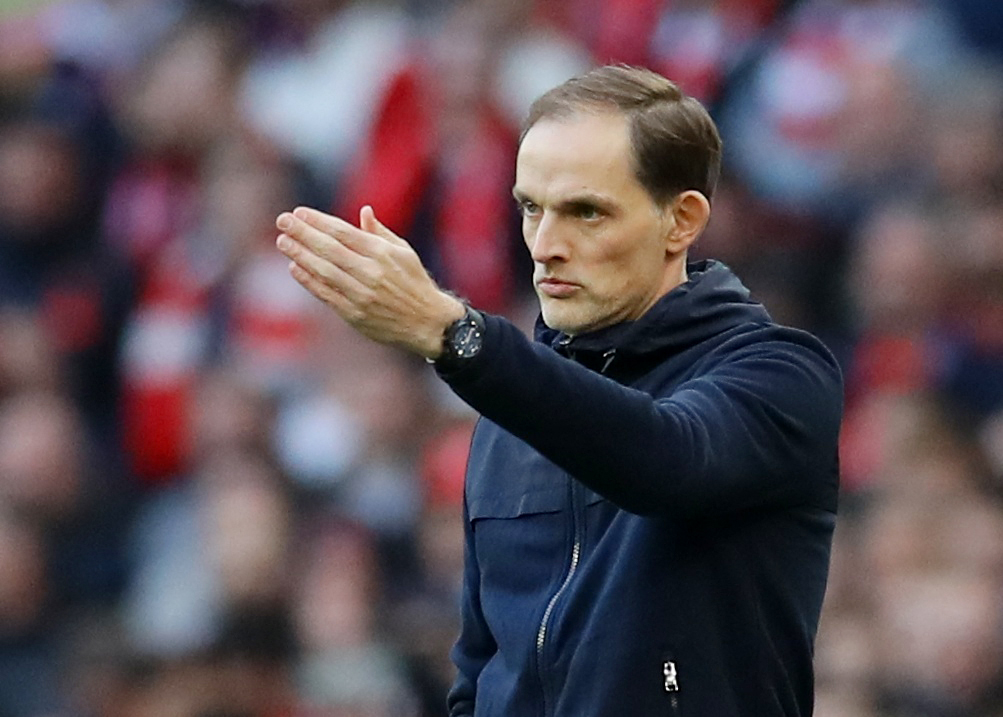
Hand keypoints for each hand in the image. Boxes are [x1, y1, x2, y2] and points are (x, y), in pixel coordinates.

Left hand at [275, 205, 464, 358]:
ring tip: (283, 242)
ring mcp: (362, 294)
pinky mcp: (355, 314)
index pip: (342, 232)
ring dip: (300, 255)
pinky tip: (295, 268)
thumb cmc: (414, 283)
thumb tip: (364, 211)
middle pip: (329, 249)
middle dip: (302, 233)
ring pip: (324, 271)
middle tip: (282, 221)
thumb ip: (380, 233)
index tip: (298, 212)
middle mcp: (371, 272)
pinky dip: (309, 281)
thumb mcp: (404, 252)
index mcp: (382, 253)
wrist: (428, 322)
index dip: (318, 221)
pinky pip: (326, 294)